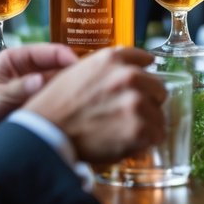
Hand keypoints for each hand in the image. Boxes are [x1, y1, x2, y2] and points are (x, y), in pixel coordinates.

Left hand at [0, 44, 78, 143]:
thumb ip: (16, 90)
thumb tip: (39, 81)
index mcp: (15, 59)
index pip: (45, 51)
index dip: (64, 56)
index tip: (78, 65)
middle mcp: (29, 69)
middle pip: (58, 64)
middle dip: (73, 70)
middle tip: (89, 79)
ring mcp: (36, 84)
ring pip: (60, 81)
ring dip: (71, 86)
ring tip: (86, 93)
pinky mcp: (40, 100)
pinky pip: (57, 96)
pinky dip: (66, 99)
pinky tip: (77, 105)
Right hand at [23, 46, 166, 164]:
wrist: (44, 134)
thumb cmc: (55, 106)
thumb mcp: (77, 72)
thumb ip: (106, 69)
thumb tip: (132, 70)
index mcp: (112, 59)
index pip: (145, 59)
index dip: (143, 75)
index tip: (141, 84)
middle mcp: (128, 76)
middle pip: (158, 88)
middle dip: (147, 102)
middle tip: (128, 116)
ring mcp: (135, 103)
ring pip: (159, 115)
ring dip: (147, 125)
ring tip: (123, 133)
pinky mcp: (138, 129)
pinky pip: (156, 136)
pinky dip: (145, 143)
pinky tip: (128, 144)